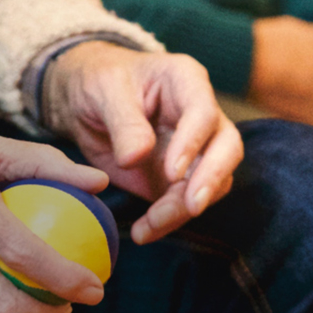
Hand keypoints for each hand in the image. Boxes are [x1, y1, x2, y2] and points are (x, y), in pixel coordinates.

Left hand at [43, 41, 242, 244]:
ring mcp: (196, 148)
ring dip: (185, 208)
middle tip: (191, 206)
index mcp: (186, 81)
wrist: (85, 102)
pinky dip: (168, 220)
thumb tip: (137, 157)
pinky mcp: (180, 178)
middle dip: (211, 179)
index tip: (171, 171)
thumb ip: (123, 122)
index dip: (193, 143)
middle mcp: (201, 115)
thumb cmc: (99, 82)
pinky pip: (185, 202)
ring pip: (212, 182)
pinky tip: (145, 231)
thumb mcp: (104, 91)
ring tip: (151, 224)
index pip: (204, 112)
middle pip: (227, 148)